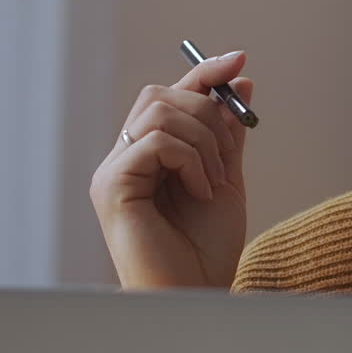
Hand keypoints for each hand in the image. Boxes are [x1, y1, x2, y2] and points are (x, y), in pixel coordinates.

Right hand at [90, 51, 254, 289]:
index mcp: (147, 154)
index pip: (170, 95)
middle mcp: (124, 157)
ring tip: (213, 183)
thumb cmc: (205, 249)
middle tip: (226, 157)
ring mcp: (113, 171)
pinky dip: (190, 160)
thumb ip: (228, 133)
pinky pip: (156, 141)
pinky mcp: (111, 186)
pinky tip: (200, 192)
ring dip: (204, 141)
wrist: (197, 293)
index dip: (203, 72)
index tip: (239, 59)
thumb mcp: (226, 178)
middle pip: (161, 94)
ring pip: (161, 112)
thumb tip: (240, 79)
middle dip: (208, 111)